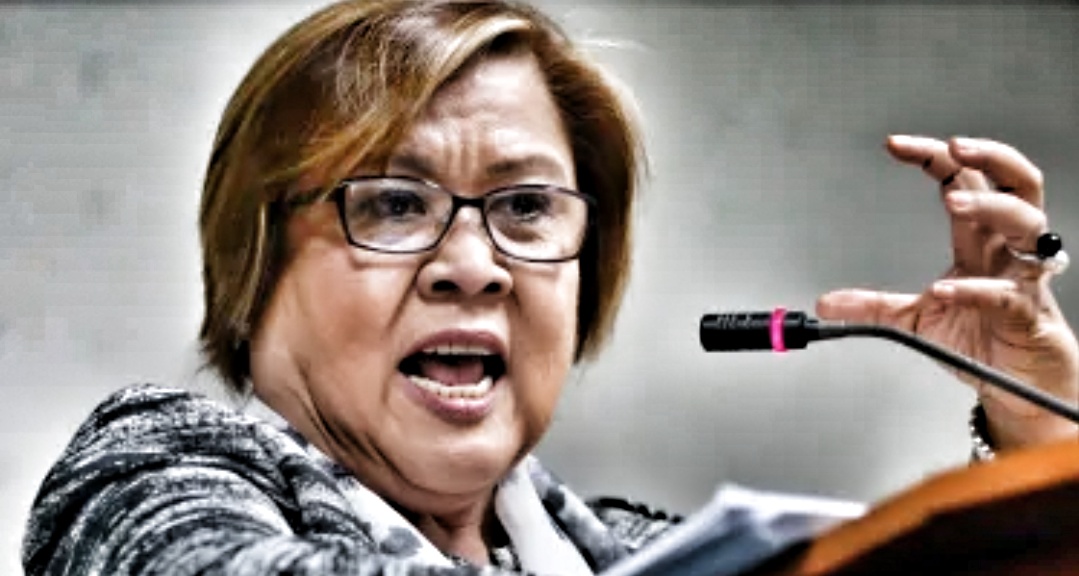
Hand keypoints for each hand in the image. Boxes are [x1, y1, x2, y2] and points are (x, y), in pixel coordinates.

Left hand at [816, 135, 1078, 450]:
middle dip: (989, 156)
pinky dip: (974, 289)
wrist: (1018, 387)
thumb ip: (872, 307)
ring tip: (953, 202)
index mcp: (979, 241)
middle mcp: (1006, 250)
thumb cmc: (982, 341)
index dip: (934, 156)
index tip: (894, 145)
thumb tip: (826, 304)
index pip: (964, 180)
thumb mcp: (914, 318)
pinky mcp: (1027, 314)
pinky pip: (1006, 293)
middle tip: (954, 145)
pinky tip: (945, 287)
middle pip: (1016, 183)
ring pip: (1027, 223)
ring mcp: (1022, 278)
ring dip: (991, 206)